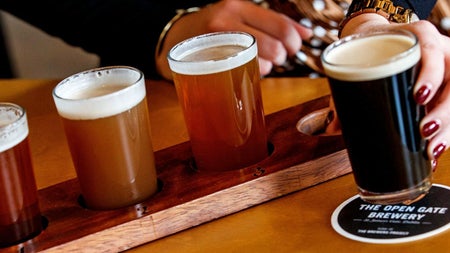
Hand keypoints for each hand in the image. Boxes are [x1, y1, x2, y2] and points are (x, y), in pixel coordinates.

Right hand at [156, 0, 312, 79]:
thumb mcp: (241, 17)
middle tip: (277, 57)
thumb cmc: (215, 29)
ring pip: (263, 61)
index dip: (295, 40)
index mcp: (238, 6)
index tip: (294, 47)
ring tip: (262, 63)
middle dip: (283, 56)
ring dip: (270, 67)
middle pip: (275, 45)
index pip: (280, 24)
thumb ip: (273, 23)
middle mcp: (227, 20)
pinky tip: (247, 68)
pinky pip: (246, 71)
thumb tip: (307, 33)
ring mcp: (217, 41)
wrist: (175, 37)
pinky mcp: (210, 61)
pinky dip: (255, 72)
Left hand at [341, 14, 449, 165]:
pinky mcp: (446, 87)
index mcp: (418, 38)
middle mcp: (439, 51)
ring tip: (431, 149)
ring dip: (448, 126)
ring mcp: (446, 69)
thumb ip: (345, 90)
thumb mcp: (360, 61)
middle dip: (443, 111)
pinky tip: (435, 150)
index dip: (430, 74)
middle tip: (424, 131)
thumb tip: (332, 126)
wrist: (379, 39)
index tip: (418, 96)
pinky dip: (446, 131)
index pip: (431, 52)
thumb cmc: (371, 50)